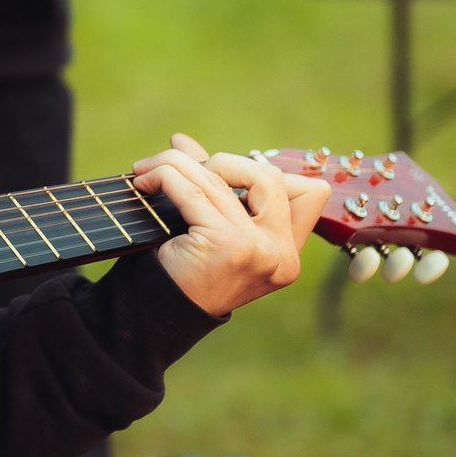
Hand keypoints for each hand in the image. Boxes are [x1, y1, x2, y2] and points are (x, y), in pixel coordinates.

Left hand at [130, 133, 331, 315]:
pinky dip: (165, 177)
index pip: (310, 193)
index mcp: (287, 254)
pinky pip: (194, 191)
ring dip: (177, 164)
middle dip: (225, 163)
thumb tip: (182, 140)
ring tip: (149, 169)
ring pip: (221, 179)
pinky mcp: (229, 245)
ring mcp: (260, 250)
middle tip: (186, 172)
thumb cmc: (182, 274)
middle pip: (271, 176)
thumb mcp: (206, 227)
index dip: (268, 174)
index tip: (224, 175)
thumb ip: (206, 185)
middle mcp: (281, 254)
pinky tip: (145, 181)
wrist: (154, 315)